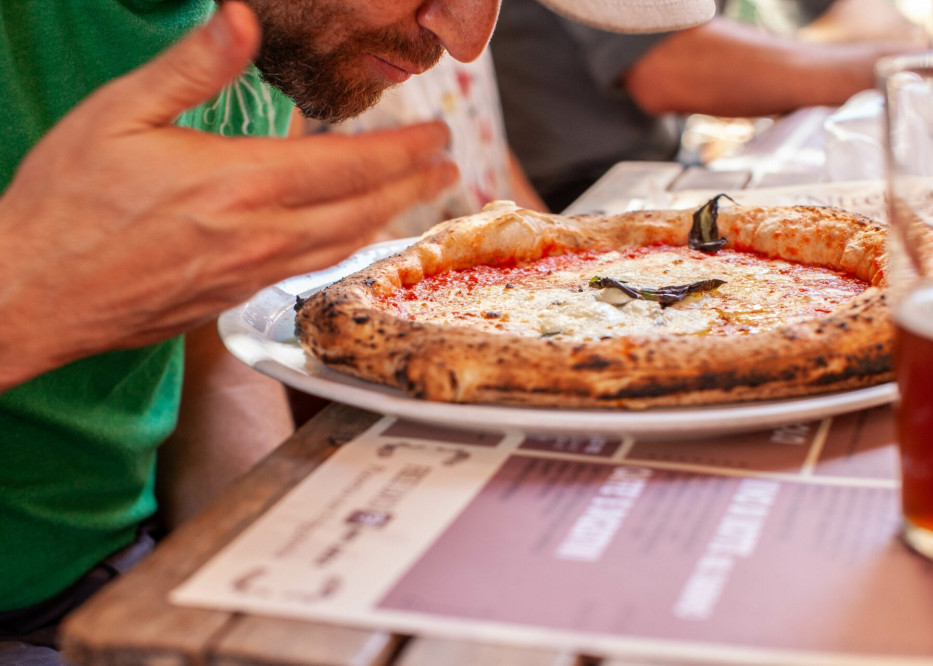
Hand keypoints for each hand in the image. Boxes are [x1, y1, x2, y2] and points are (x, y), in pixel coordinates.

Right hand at [0, 2, 457, 389]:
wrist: (31, 293)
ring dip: (389, 220)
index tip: (437, 135)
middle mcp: (258, 235)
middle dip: (412, 185)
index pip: (346, 165)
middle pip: (361, 209)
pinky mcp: (234, 300)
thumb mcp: (118, 114)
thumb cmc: (66, 203)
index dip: (401, 150)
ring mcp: (250, 275)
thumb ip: (190, 66)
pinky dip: (347, 250)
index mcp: (238, 183)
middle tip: (448, 168)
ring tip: (418, 201)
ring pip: (342, 246)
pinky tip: (352, 241)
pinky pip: (311, 272)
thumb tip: (240, 15)